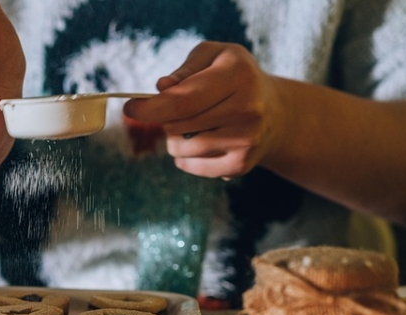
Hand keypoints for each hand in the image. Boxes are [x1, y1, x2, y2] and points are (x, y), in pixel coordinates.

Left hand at [123, 41, 285, 179]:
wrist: (275, 113)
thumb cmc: (233, 77)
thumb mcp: (213, 57)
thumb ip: (185, 70)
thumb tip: (162, 89)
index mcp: (238, 75)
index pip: (184, 100)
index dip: (150, 107)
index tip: (130, 108)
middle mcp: (247, 110)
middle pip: (178, 125)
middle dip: (164, 119)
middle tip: (175, 111)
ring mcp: (246, 141)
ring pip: (181, 148)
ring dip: (175, 138)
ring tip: (193, 125)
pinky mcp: (240, 165)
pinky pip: (191, 166)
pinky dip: (186, 156)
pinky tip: (203, 141)